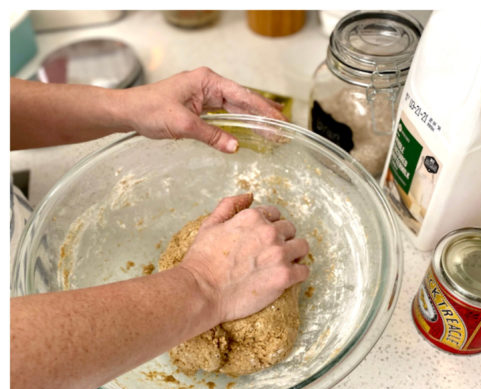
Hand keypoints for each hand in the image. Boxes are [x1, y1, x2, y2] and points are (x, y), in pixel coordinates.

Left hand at [122, 67, 283, 152]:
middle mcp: (208, 85)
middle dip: (264, 115)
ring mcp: (205, 95)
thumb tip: (236, 146)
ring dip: (255, 120)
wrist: (128, 111)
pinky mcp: (201, 106)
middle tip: (284, 129)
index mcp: (206, 81)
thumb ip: (212, 135)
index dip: (263, 109)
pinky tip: (253, 131)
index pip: (242, 96)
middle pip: (243, 100)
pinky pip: (227, 114)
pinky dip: (241, 123)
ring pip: (237, 108)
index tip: (280, 120)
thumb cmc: (149, 110)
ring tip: (274, 132)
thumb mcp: (183, 125)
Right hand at [178, 193, 309, 324]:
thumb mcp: (210, 224)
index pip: (275, 214)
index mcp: (252, 218)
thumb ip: (229, 206)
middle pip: (290, 230)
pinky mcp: (285, 276)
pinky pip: (304, 271)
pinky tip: (288, 278)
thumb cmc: (203, 260)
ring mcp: (279, 254)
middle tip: (272, 254)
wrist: (203, 291)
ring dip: (295, 254)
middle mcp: (269, 232)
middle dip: (283, 239)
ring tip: (283, 265)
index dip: (271, 226)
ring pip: (302, 247)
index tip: (264, 239)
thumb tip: (249, 195)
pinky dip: (299, 274)